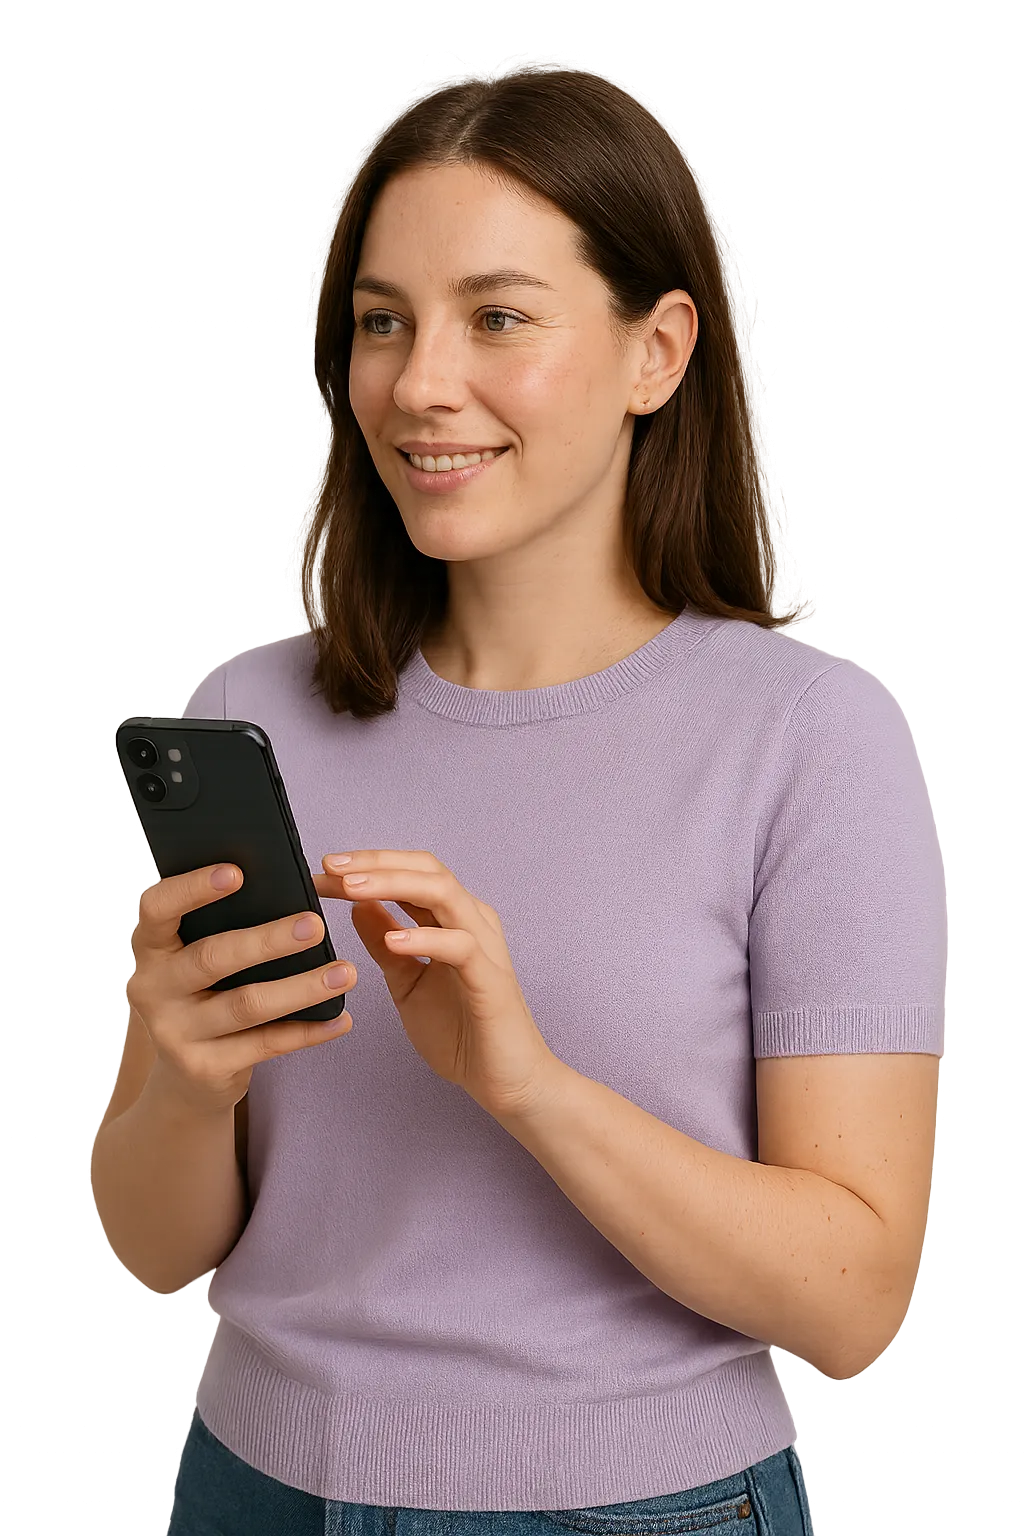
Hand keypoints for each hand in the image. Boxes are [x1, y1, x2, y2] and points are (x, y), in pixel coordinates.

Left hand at [313, 850, 561, 1118]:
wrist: (504, 1081)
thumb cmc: (461, 1032)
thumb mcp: (407, 983)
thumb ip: (385, 944)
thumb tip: (358, 905)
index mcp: (452, 919)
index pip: (410, 873)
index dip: (367, 866)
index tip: (322, 871)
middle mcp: (471, 921)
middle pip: (426, 869)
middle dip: (375, 863)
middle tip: (330, 867)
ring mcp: (485, 946)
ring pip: (442, 893)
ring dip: (393, 885)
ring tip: (351, 889)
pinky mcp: (491, 979)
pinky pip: (460, 946)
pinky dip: (424, 938)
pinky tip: (392, 940)